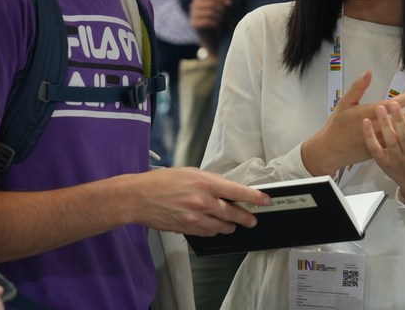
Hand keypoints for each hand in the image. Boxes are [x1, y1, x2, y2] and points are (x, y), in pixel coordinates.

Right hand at [134, 167, 269, 236]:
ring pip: (223, 226)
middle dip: (246, 217)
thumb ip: (209, 180)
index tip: (265, 201)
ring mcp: (195, 218)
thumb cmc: (161, 182)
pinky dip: (214, 230)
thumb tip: (226, 188)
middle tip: (252, 219)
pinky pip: (208, 233)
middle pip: (233, 213)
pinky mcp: (188, 229)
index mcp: (204, 183)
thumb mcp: (188, 172)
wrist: (139, 197)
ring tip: (232, 223)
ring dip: (230, 225)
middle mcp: (202, 201)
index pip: (237, 191)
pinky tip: (213, 226)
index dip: (255, 197)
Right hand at [189, 0, 230, 30]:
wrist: (209, 37)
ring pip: (210, 13)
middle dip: (223, 9)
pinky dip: (216, 24)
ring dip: (220, 17)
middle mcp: (193, 5)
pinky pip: (208, 21)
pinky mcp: (194, 23)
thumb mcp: (223, 8)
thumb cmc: (217, 19)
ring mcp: (193, 14)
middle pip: (211, 4)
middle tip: (229, 15)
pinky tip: (219, 27)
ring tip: (224, 22)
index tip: (230, 3)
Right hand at [301, 70, 404, 175]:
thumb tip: (367, 72)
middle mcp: (378, 127)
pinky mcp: (383, 150)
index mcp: (368, 114)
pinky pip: (403, 144)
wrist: (331, 150)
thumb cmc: (337, 125)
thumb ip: (358, 87)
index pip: (392, 105)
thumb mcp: (345, 103)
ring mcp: (382, 140)